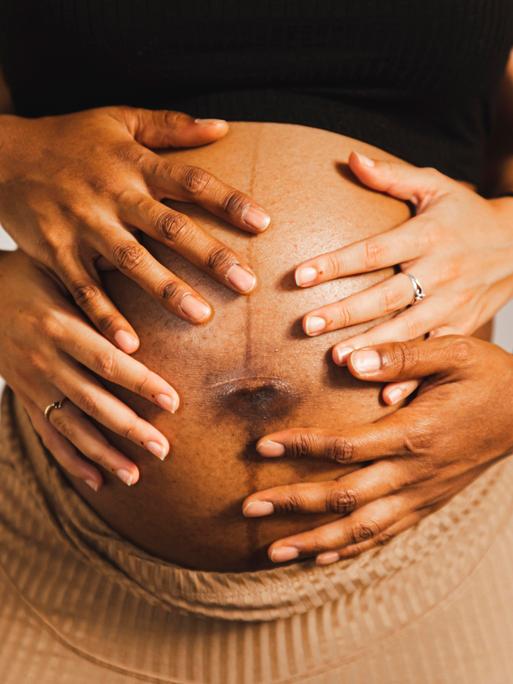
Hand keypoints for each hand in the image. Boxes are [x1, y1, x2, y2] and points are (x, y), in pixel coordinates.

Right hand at [0, 107, 269, 352]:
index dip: (227, 200)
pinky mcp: (57, 252)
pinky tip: (130, 345)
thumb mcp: (120, 120)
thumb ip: (171, 125)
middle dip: (209, 256)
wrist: (2, 156)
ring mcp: (83, 225)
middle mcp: (113, 194)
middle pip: (168, 226)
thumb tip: (223, 126)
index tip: (264, 224)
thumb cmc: (71, 139)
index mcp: (134, 162)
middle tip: (247, 285)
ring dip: (167, 291)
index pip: (190, 180)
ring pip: (132, 262)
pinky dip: (105, 316)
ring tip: (202, 317)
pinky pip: (84, 289)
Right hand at [0, 250, 179, 490]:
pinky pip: (48, 435)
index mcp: (59, 326)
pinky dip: (71, 461)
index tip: (173, 401)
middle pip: (92, 402)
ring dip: (104, 454)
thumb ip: (100, 288)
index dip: (140, 383)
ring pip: (71, 426)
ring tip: (136, 475)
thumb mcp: (62, 273)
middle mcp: (45, 360)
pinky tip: (96, 481)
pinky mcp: (26, 399)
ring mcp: (32, 385)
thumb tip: (154, 276)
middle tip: (164, 449)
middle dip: (129, 428)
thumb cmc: (33, 277)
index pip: (107, 361)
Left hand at [242, 336, 512, 564]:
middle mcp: (414, 472)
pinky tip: (324, 557)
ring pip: (362, 529)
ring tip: (273, 551)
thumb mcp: (453, 352)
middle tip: (249, 508)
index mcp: (414, 433)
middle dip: (294, 504)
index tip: (262, 446)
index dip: (300, 447)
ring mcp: (422, 494)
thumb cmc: (490, 377)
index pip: (345, 448)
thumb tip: (350, 361)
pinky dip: (352, 549)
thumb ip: (401, 356)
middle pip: (344, 497)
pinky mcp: (428, 503)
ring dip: (316, 542)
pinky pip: (386, 534)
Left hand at [294, 151, 512, 402]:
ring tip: (339, 361)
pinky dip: (414, 375)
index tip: (299, 276)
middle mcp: (440, 271)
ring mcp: (453, 303)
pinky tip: (386, 395)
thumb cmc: (466, 213)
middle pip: (386, 294)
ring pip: (409, 329)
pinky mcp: (463, 326)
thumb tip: (350, 158)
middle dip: (346, 312)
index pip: (374, 250)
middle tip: (308, 326)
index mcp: (427, 235)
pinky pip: (435, 354)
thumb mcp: (435, 186)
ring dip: (373, 347)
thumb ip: (391, 175)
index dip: (336, 263)